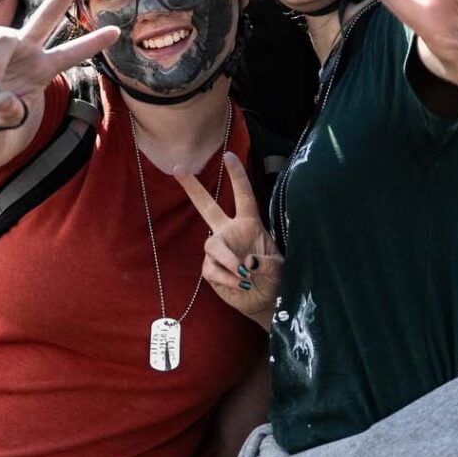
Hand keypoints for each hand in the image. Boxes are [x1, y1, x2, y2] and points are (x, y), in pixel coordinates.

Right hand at [0, 0, 117, 131]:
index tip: (116, 32)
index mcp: (43, 67)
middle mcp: (28, 48)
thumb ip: (11, 112)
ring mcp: (4, 41)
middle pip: (46, 17)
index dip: (92, 44)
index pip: (71, 54)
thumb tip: (1, 98)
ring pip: (4, 41)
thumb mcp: (9, 115)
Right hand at [175, 152, 282, 326]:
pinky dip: (227, 278)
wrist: (264, 301)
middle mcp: (230, 232)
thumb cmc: (275, 278)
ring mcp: (219, 251)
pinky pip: (212, 269)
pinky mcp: (211, 270)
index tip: (228, 155)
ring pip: (211, 245)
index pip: (243, 196)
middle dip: (193, 188)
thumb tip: (245, 262)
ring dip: (227, 259)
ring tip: (244, 274)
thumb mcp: (279, 268)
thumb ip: (265, 263)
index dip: (237, 175)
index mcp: (249, 224)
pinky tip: (240, 285)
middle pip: (207, 207)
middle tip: (178, 169)